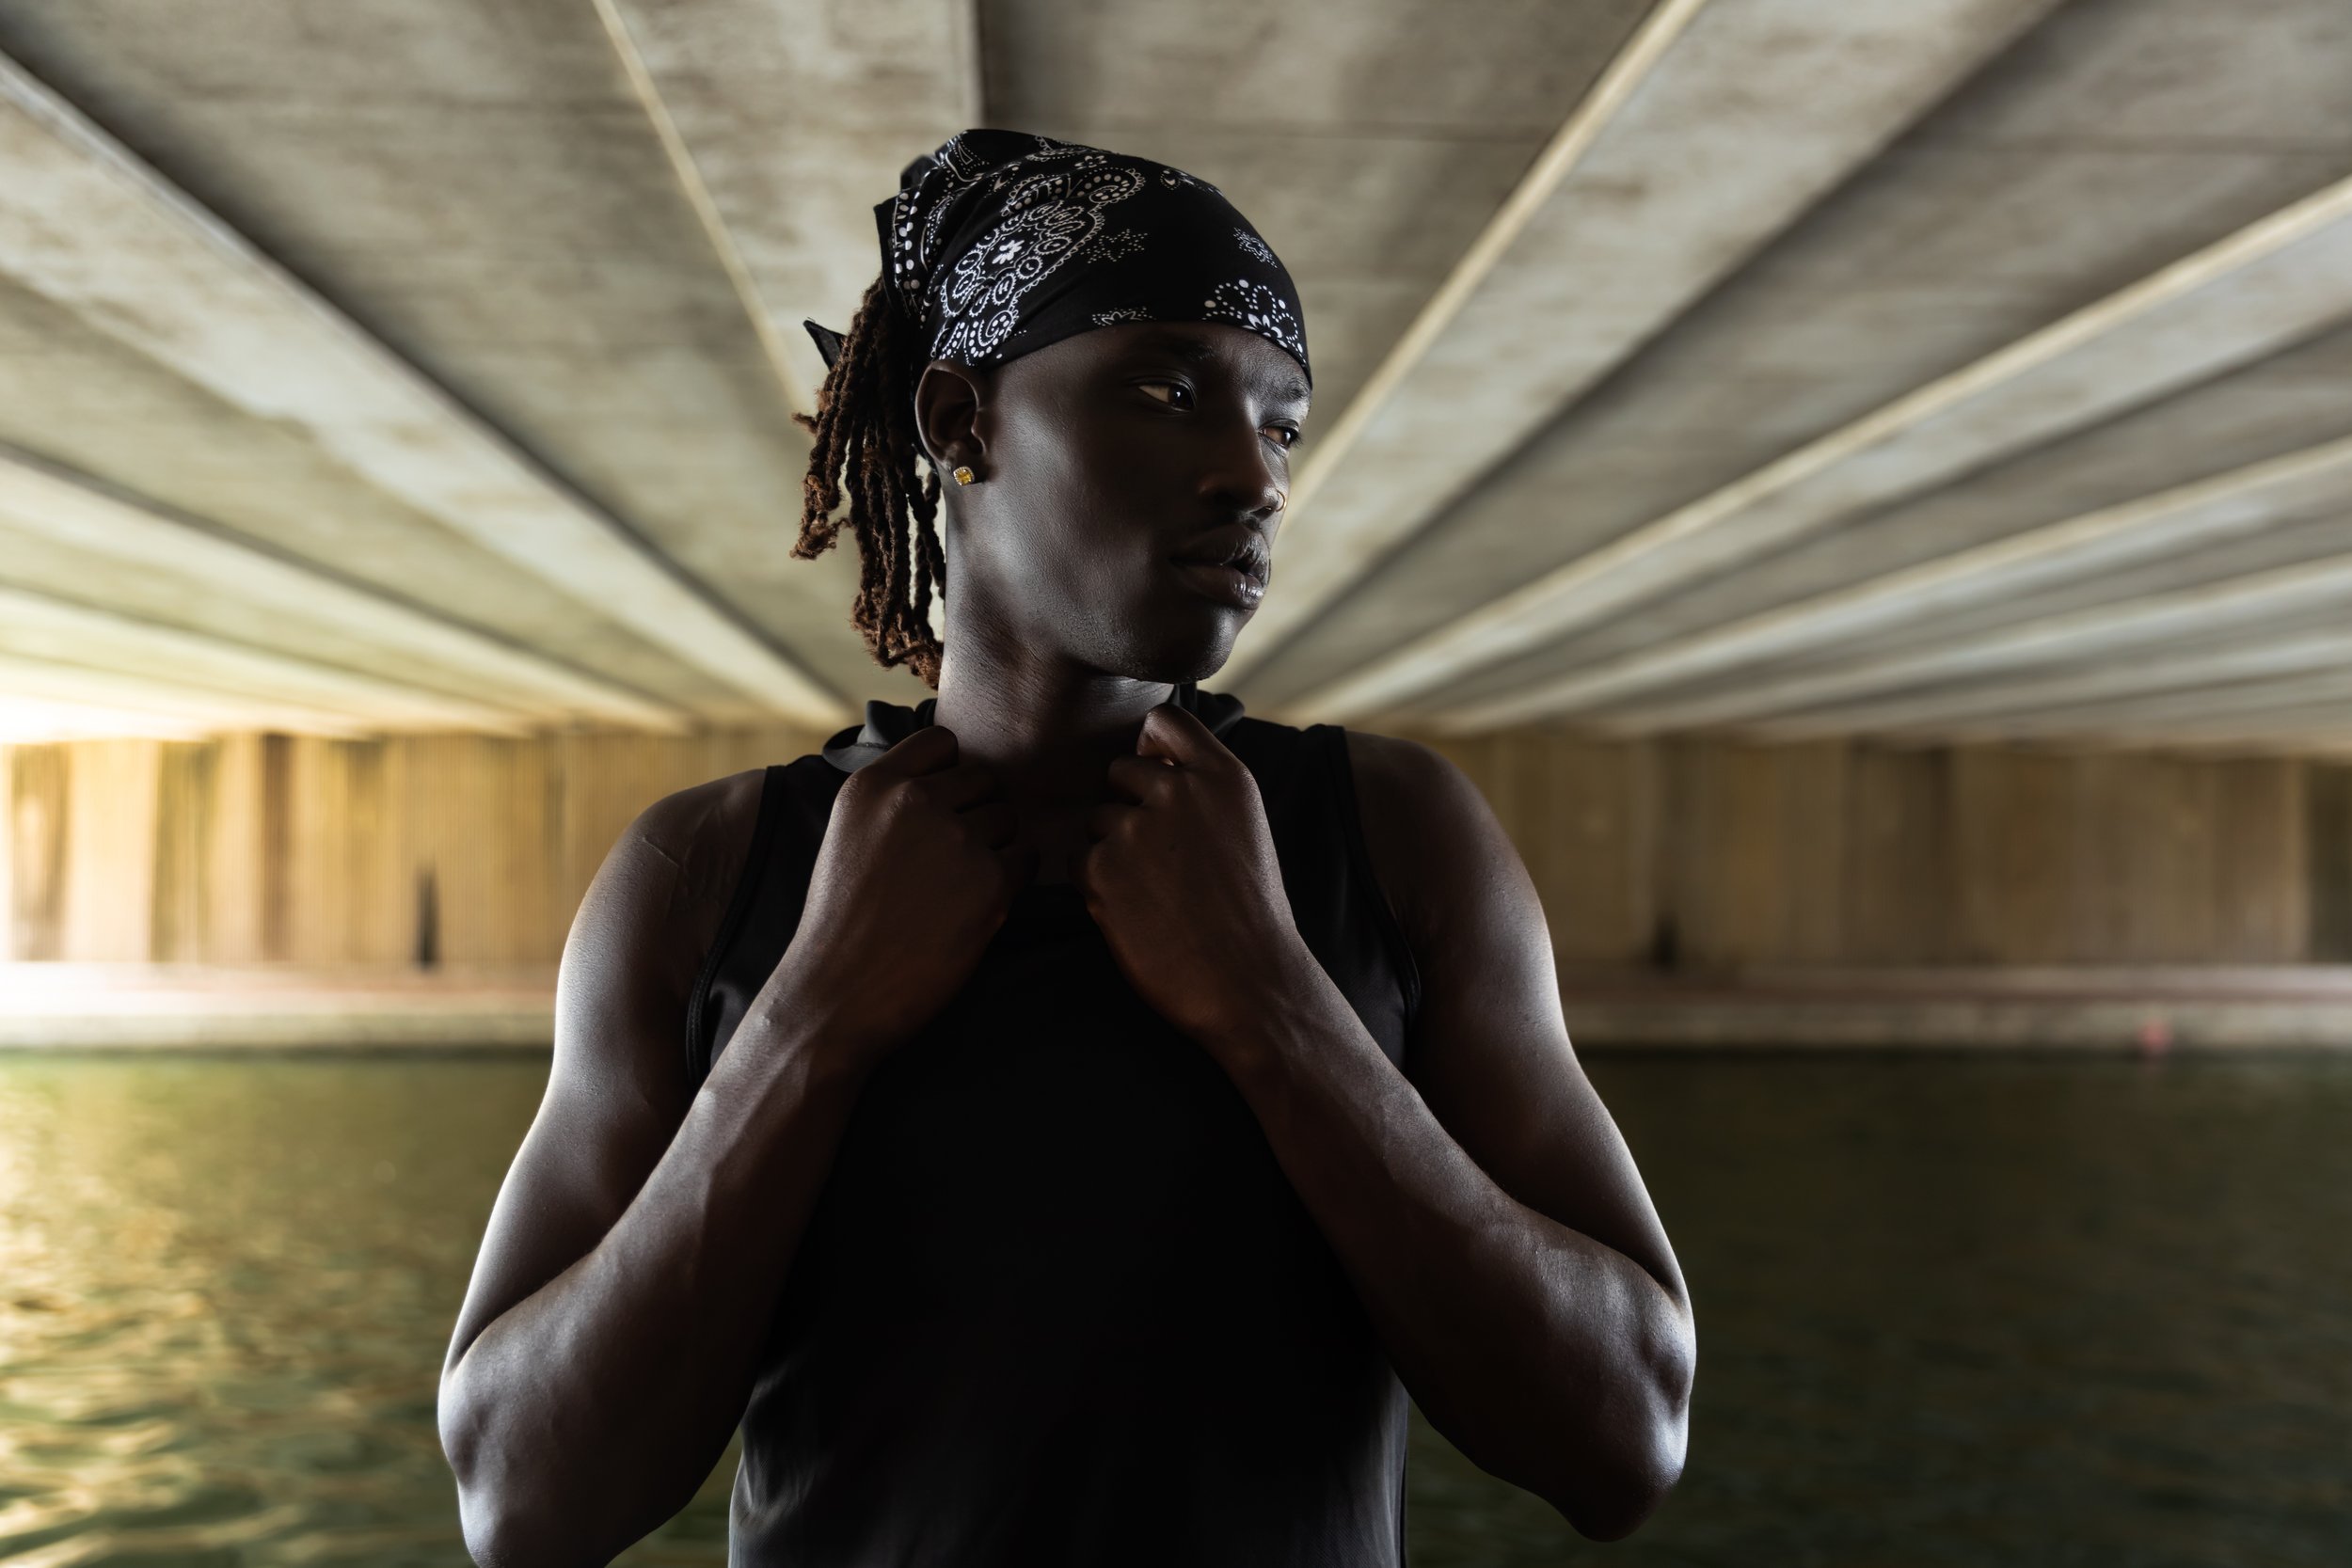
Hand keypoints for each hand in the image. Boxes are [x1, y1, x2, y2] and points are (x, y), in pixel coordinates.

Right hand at [766, 726, 1034, 1072]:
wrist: (836, 993)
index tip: (941, 809)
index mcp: (873, 785)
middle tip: (949, 862)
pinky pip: (1026, 860)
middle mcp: (914, 801)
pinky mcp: (989, 881)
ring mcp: (955, 839)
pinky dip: (1010, 882)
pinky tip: (974, 908)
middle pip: (984, 780)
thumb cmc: (842, 922)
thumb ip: (893, 799)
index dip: (951, 774)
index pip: (943, 742)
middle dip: (977, 814)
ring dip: (995, 848)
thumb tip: (953, 776)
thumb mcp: (848, 836)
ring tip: (955, 889)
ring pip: (1008, 818)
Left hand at [1073, 702, 1316, 1047]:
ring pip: (1097, 819)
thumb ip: (1202, 789)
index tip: (1153, 773)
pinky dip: (1097, 886)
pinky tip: (1136, 913)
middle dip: (1129, 808)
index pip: (1165, 721)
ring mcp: (1136, 827)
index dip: (1150, 746)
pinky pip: (1079, 860)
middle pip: (1120, 771)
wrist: (1248, 982)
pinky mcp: (1102, 868)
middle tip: (1161, 860)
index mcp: (1222, 777)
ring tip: (1155, 894)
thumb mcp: (1245, 828)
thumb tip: (1151, 760)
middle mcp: (1178, 791)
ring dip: (1113, 851)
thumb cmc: (1249, 913)